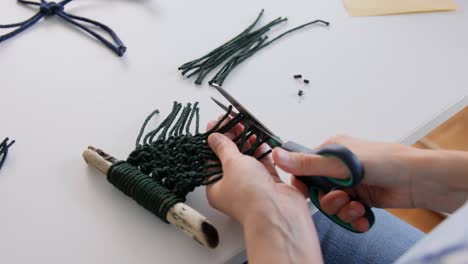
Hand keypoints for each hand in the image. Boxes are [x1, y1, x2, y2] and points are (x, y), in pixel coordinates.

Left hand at [205, 119, 322, 262]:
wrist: (278, 213)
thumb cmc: (250, 196)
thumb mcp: (231, 164)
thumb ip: (224, 148)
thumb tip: (214, 137)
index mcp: (217, 188)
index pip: (211, 160)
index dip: (215, 141)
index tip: (218, 124)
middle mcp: (235, 189)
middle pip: (231, 159)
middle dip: (233, 139)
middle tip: (235, 121)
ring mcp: (254, 187)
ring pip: (249, 160)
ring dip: (249, 143)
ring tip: (247, 125)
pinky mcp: (272, 185)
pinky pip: (265, 164)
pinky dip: (264, 152)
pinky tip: (261, 139)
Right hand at [273, 135, 418, 231]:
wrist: (417, 179)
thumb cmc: (385, 161)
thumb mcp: (341, 163)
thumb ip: (308, 163)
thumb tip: (277, 154)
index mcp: (331, 150)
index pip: (304, 168)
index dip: (304, 184)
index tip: (307, 194)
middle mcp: (339, 167)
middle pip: (317, 190)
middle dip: (327, 200)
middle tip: (341, 199)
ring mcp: (350, 183)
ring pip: (332, 203)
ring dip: (341, 210)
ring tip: (355, 207)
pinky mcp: (361, 198)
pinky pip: (346, 212)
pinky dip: (352, 217)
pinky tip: (361, 215)